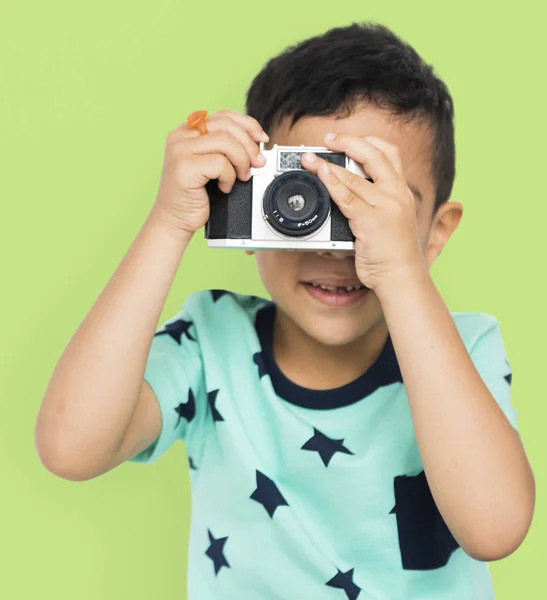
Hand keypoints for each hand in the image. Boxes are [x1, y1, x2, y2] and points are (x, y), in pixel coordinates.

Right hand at [154, 109, 268, 234]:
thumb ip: (225, 148)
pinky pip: (220, 163)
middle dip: (249, 145)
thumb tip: (256, 143)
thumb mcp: (211, 164)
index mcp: (188, 131)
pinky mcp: (184, 167)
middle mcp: (181, 136)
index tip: (261, 139)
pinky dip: (229, 177)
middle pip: (226, 126)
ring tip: (241, 177)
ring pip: (225, 142)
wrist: (175, 219)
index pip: (223, 115)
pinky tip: (224, 186)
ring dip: (241, 161)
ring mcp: (180, 150)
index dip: (248, 125)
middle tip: (258, 163)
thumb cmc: (194, 194)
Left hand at [301, 133, 427, 292]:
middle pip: (374, 154)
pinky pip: (346, 197)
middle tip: (328, 139)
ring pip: (354, 176)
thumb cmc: (393, 252)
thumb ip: (377, 202)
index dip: (367, 140)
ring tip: (310, 159)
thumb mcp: (392, 219)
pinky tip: (320, 175)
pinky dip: (331, 183)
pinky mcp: (370, 220)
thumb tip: (350, 188)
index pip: (389, 153)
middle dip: (348, 142)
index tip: (348, 139)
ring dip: (328, 164)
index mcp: (401, 191)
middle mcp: (396, 193)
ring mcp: (384, 206)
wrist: (401, 275)